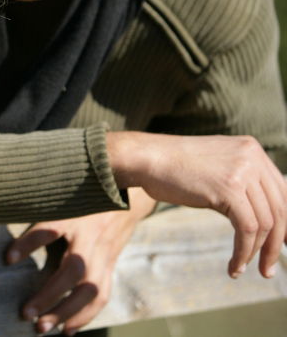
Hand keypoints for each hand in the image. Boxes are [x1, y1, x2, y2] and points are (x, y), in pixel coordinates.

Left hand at [6, 189, 155, 335]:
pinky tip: (68, 329)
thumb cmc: (82, 202)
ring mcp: (104, 256)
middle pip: (74, 270)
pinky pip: (101, 296)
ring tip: (44, 328)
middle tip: (26, 314)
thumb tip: (8, 247)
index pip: (49, 230)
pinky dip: (85, 316)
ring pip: (91, 289)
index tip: (8, 258)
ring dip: (68, 313)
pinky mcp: (110, 268)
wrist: (125, 199)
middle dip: (50, 294)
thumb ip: (38, 219)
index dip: (29, 243)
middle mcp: (90, 239)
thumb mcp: (60, 203)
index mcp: (73, 218)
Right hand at [109, 131, 286, 277]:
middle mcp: (252, 157)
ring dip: (258, 253)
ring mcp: (242, 172)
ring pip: (265, 223)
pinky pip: (247, 229)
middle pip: (279, 210)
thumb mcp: (215, 167)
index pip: (282, 193)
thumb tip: (261, 218)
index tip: (280, 246)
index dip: (285, 224)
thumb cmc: (173, 167)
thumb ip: (240, 182)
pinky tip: (234, 266)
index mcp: (252, 150)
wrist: (146, 158)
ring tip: (246, 269)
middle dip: (275, 244)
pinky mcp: (229, 189)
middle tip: (268, 267)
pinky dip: (243, 252)